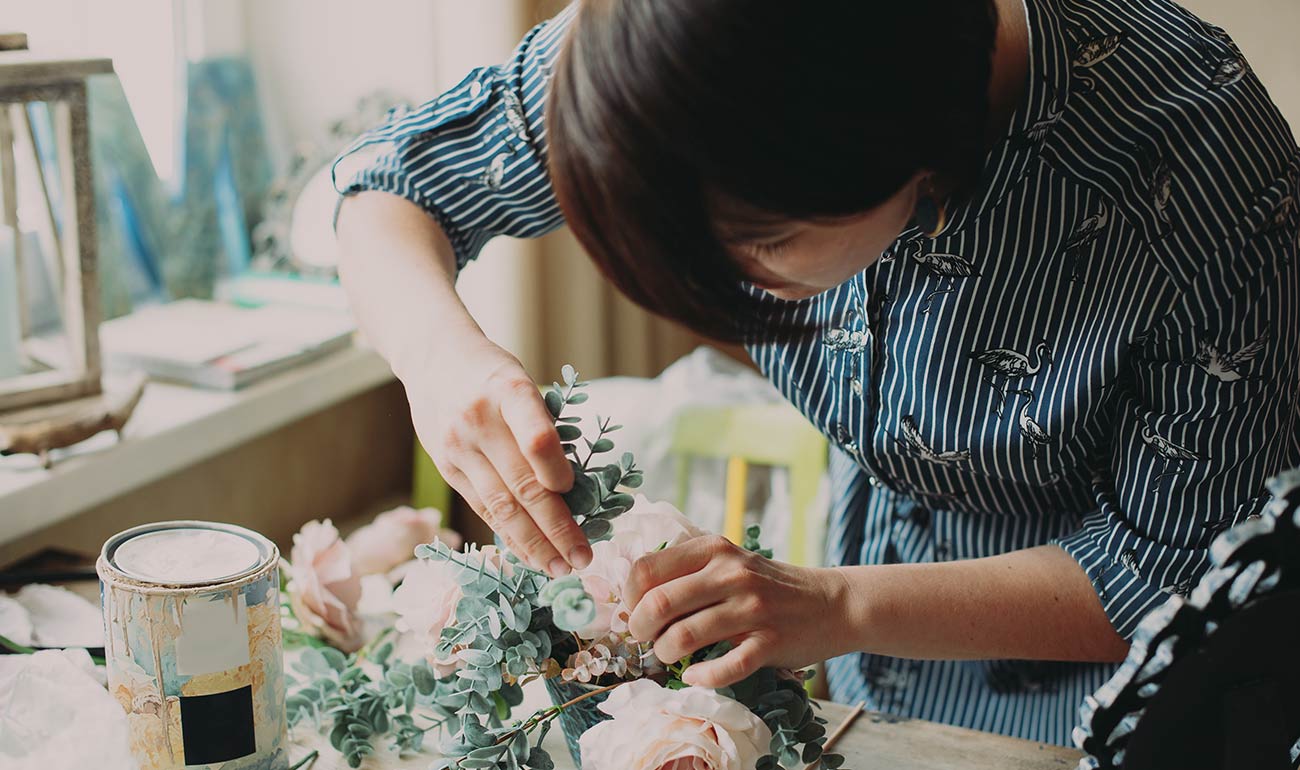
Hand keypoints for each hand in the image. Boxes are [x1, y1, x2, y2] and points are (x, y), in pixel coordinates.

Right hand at [404, 340, 590, 575]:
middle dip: (557, 529)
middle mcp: (480, 421)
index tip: (575, 493)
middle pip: (522, 485)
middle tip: (583, 559)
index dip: (558, 471)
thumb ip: (541, 427)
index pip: (537, 439)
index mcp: (510, 390)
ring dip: (534, 544)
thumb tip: (574, 489)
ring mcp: (458, 447)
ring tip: (560, 568)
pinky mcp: (446, 467)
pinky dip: (508, 535)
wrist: (432, 358)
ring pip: (500, 506)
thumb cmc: (492, 373)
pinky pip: (483, 508)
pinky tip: (529, 554)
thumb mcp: (522, 381)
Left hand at [624, 535, 852, 687]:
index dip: (629, 598)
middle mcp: (730, 574)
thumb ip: (686, 570)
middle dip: (641, 630)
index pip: (645, 569)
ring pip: (682, 637)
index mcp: (713, 549)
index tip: (636, 612)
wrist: (831, 603)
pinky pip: (723, 668)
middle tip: (647, 639)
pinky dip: (701, 677)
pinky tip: (696, 675)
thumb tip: (634, 598)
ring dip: (666, 654)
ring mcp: (752, 609)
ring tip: (672, 656)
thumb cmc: (768, 586)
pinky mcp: (769, 642)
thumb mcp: (729, 561)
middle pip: (658, 604)